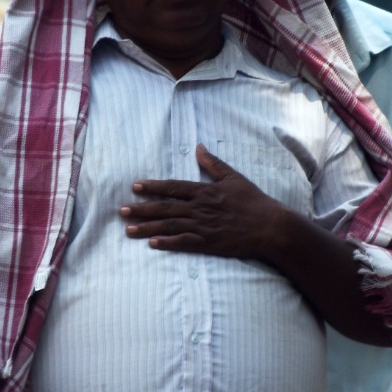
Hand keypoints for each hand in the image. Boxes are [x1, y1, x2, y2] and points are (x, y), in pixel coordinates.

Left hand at [121, 143, 284, 259]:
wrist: (270, 226)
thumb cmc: (253, 201)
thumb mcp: (233, 177)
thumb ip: (213, 164)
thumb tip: (199, 147)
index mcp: (205, 191)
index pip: (173, 187)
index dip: (152, 187)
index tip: (135, 186)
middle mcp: (200, 208)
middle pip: (165, 207)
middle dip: (141, 208)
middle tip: (121, 211)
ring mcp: (203, 226)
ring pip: (170, 225)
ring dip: (147, 227)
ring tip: (128, 230)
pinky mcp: (209, 243)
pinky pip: (184, 243)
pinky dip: (167, 243)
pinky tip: (152, 243)